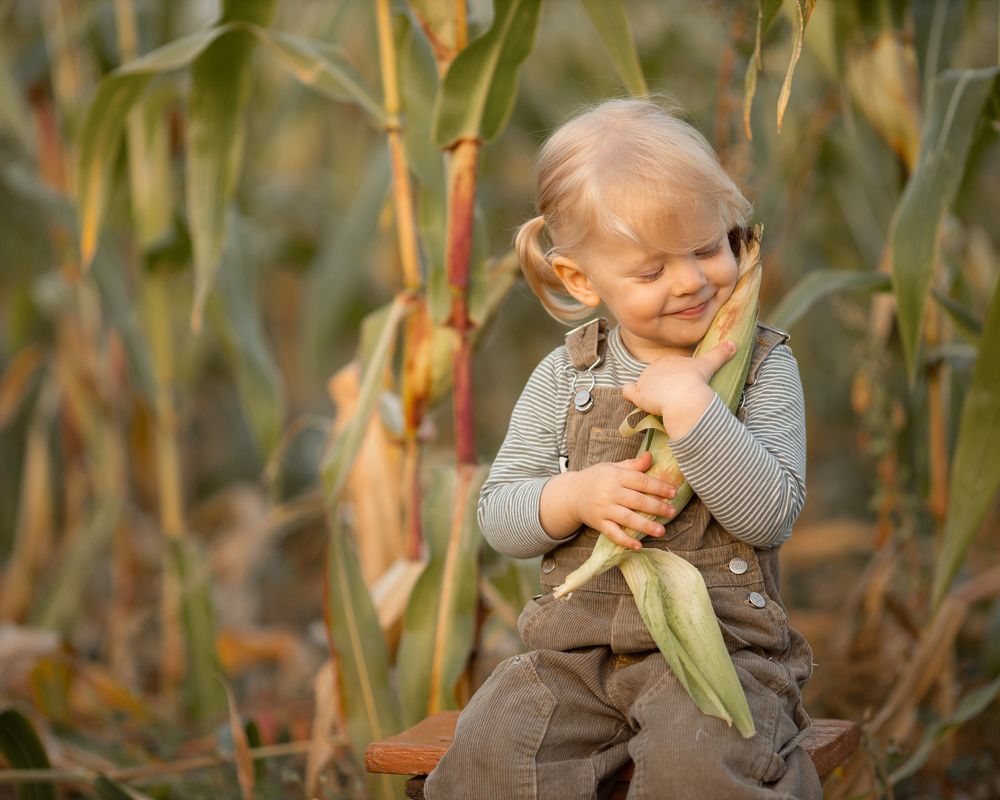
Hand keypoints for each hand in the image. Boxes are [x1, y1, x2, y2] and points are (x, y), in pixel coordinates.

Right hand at [569, 451, 677, 550]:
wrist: (571, 493)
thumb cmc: (597, 478)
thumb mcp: (613, 467)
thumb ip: (633, 464)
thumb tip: (650, 456)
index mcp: (615, 476)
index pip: (641, 481)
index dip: (659, 487)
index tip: (673, 493)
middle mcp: (609, 492)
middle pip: (637, 500)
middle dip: (657, 507)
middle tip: (672, 512)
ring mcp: (603, 509)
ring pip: (627, 518)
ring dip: (646, 525)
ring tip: (662, 531)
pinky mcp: (598, 523)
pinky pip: (613, 533)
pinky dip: (625, 540)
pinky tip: (638, 545)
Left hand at [621, 341, 736, 437]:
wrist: (685, 397)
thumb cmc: (697, 380)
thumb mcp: (709, 364)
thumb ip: (720, 353)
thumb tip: (734, 343)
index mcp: (668, 361)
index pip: (667, 371)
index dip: (674, 381)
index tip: (682, 390)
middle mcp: (653, 368)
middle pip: (655, 380)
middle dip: (662, 388)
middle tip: (674, 400)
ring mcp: (644, 381)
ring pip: (644, 387)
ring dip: (649, 394)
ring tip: (661, 404)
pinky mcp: (638, 395)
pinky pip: (628, 392)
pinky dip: (630, 395)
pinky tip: (635, 399)